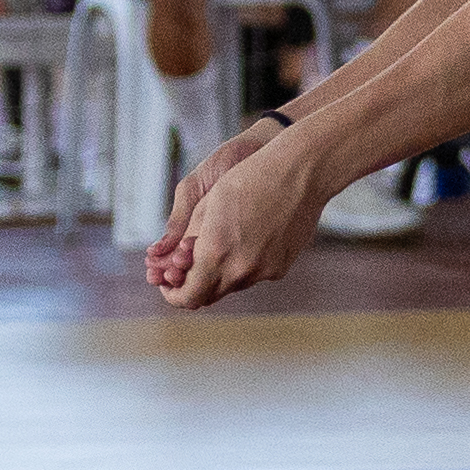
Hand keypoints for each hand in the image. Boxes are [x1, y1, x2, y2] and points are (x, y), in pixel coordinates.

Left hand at [150, 127, 322, 306]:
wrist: (301, 172)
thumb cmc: (249, 178)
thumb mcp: (206, 204)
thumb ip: (188, 241)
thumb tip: (177, 263)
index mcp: (215, 252)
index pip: (187, 296)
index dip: (173, 294)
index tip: (169, 282)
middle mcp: (240, 270)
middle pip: (209, 296)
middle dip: (195, 283)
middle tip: (189, 264)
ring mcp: (265, 271)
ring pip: (233, 284)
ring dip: (222, 272)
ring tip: (225, 240)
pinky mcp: (282, 267)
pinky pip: (256, 275)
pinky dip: (246, 264)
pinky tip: (252, 235)